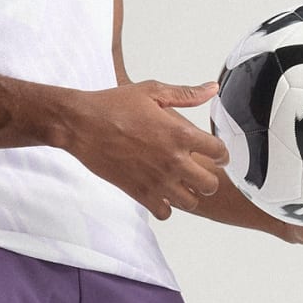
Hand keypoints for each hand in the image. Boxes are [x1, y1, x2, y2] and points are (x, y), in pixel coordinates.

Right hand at [61, 80, 228, 220]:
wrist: (81, 124)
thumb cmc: (113, 105)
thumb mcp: (152, 91)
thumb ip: (186, 94)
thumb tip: (211, 89)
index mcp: (179, 133)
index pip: (219, 152)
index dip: (222, 154)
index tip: (216, 155)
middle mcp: (172, 160)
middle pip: (210, 185)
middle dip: (208, 179)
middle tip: (199, 173)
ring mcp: (156, 180)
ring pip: (191, 203)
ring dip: (189, 195)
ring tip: (181, 185)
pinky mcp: (139, 192)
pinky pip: (165, 213)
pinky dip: (166, 206)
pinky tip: (161, 193)